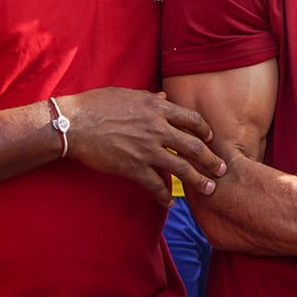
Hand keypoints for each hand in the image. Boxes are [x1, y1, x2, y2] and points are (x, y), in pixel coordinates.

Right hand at [57, 88, 226, 207]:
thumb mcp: (127, 94)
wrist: (74, 123)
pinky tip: (169, 202)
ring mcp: (147, 150)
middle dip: (212, 160)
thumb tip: (164, 97)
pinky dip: (164, 196)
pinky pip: (155, 185)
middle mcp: (157, 129)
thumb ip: (150, 98)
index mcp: (157, 108)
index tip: (211, 139)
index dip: (205, 130)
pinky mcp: (133, 168)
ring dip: (199, 180)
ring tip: (209, 189)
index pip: (192, 119)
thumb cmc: (97, 104)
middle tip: (222, 169)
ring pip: (182, 168)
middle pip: (194, 146)